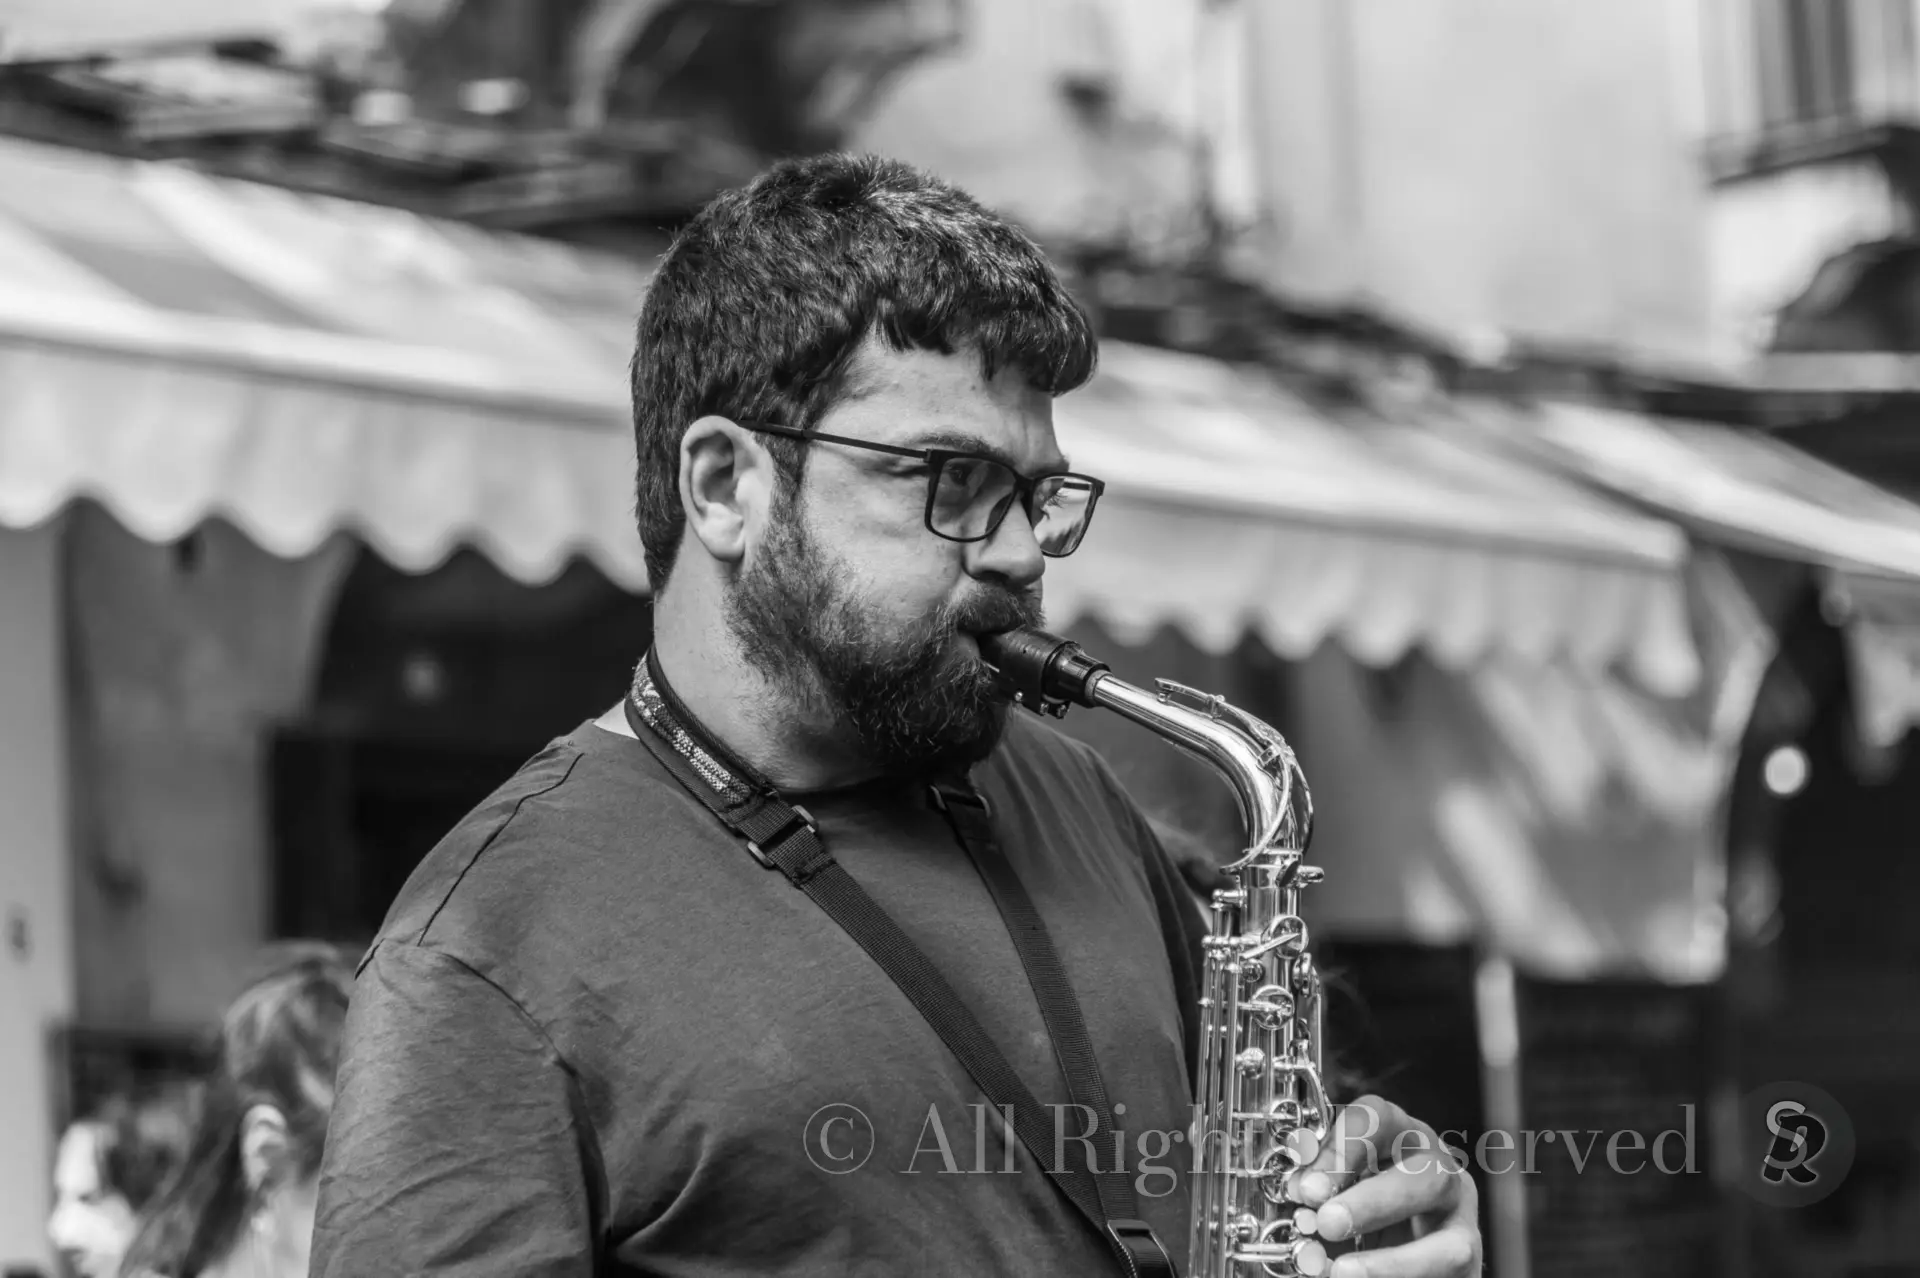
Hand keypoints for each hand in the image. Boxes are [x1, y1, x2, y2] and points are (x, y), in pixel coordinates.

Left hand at [1287, 1095, 1481, 1276]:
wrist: (1400, 1256)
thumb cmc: (1366, 1211)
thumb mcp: (1341, 1187)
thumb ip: (1324, 1186)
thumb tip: (1301, 1190)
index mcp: (1403, 1139)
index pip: (1379, 1119)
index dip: (1341, 1149)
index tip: (1306, 1186)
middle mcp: (1440, 1174)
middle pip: (1427, 1175)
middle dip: (1374, 1202)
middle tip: (1327, 1223)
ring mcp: (1461, 1226)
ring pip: (1448, 1244)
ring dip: (1392, 1262)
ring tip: (1342, 1272)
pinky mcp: (1468, 1270)